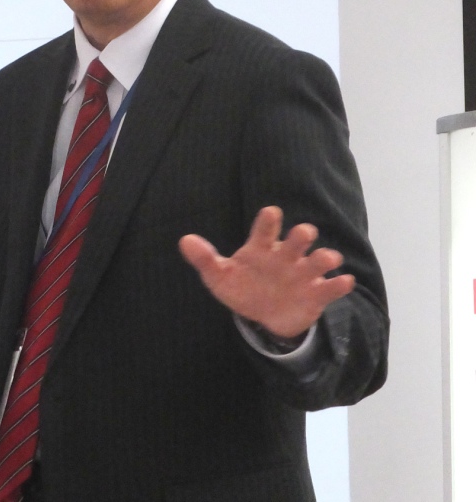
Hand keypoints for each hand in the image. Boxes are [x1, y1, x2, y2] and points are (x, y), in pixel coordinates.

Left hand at [178, 206, 354, 337]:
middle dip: (302, 235)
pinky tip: (343, 282)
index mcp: (262, 248)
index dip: (269, 221)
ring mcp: (303, 274)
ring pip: (318, 261)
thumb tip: (184, 240)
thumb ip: (205, 259)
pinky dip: (339, 285)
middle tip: (304, 233)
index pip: (265, 229)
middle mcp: (286, 256)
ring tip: (327, 258)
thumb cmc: (242, 287)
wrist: (264, 315)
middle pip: (297, 240)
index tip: (271, 212)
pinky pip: (331, 288)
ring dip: (324, 258)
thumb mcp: (219, 276)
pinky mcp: (316, 294)